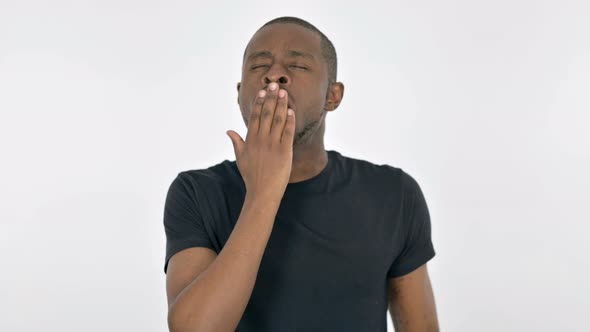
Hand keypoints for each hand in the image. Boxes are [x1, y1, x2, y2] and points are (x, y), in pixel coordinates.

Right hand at [226, 82, 294, 197]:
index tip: (263, 91)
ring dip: (281, 105)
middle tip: (275, 85)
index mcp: (250, 140)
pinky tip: (292, 111)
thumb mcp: (240, 158)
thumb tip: (229, 131)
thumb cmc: (251, 176)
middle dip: (271, 98)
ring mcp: (272, 145)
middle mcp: (260, 140)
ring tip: (285, 93)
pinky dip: (289, 121)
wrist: (262, 192)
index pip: (255, 116)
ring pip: (277, 120)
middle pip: (266, 114)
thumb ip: (236, 142)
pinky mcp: (284, 152)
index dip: (259, 102)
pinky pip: (287, 133)